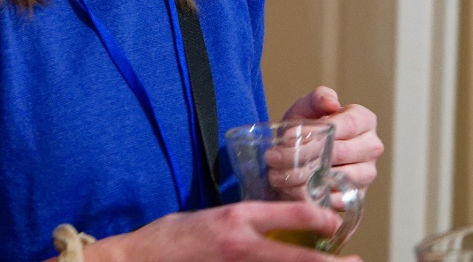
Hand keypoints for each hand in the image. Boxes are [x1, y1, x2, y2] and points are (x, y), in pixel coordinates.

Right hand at [82, 202, 355, 261]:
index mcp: (236, 217)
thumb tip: (270, 224)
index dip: (318, 216)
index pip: (289, 214)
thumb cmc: (171, 236)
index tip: (334, 219)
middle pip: (297, 257)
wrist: (139, 259)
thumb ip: (242, 220)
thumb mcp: (211, 214)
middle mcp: (241, 244)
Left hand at [282, 87, 382, 192]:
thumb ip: (318, 98)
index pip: (347, 125)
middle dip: (304, 155)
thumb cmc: (307, 128)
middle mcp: (371, 147)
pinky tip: (291, 191)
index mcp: (364, 121)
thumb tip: (331, 103)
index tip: (289, 136)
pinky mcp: (357, 196)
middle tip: (274, 158)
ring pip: (340, 177)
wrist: (301, 156)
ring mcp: (367, 173)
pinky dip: (313, 197)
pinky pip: (338, 199)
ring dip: (305, 177)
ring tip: (277, 175)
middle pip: (341, 152)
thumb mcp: (307, 108)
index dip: (318, 130)